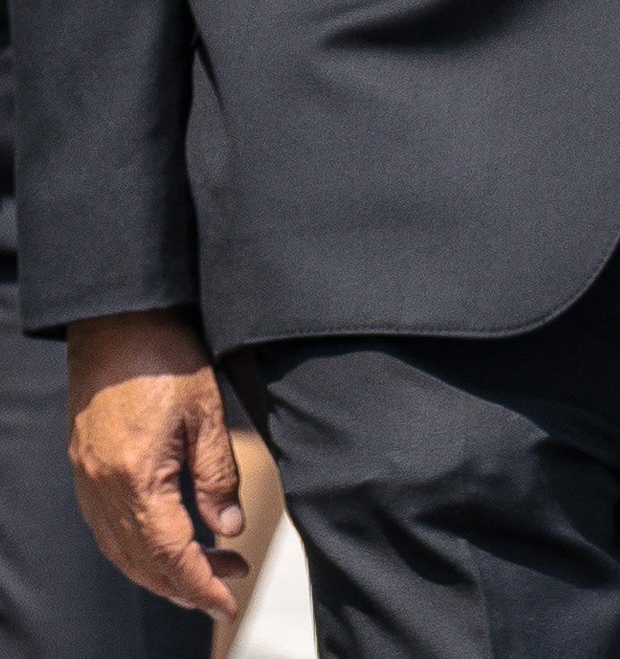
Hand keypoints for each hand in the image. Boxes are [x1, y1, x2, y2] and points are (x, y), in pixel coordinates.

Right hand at [66, 310, 246, 615]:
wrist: (118, 321)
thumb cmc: (165, 356)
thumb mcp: (208, 415)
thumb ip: (217, 476)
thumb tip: (228, 528)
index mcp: (135, 478)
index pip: (169, 553)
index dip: (200, 583)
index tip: (227, 602)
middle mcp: (103, 487)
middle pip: (141, 561)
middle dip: (184, 584)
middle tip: (228, 587)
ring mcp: (88, 479)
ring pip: (120, 550)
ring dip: (160, 571)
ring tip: (205, 573)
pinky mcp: (86, 467)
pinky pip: (108, 527)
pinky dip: (137, 548)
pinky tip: (165, 545)